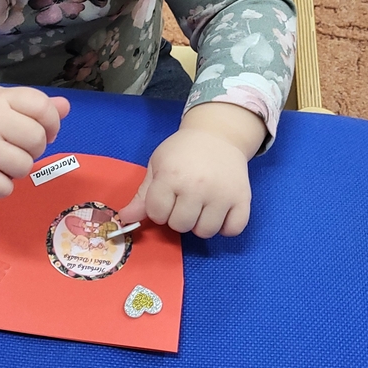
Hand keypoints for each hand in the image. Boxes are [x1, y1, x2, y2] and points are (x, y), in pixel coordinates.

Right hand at [0, 85, 69, 195]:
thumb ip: (31, 105)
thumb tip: (65, 106)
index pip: (41, 106)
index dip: (52, 122)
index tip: (47, 131)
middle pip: (37, 139)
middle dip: (33, 148)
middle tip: (15, 149)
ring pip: (25, 166)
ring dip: (17, 169)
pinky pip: (7, 188)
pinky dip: (2, 186)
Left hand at [119, 103, 266, 237]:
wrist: (218, 135)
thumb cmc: (182, 151)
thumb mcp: (158, 165)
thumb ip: (143, 195)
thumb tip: (125, 218)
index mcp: (172, 176)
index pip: (157, 214)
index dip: (158, 209)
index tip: (166, 197)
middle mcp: (197, 187)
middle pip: (180, 226)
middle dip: (178, 217)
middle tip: (184, 201)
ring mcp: (222, 194)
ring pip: (205, 232)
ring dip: (200, 224)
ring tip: (201, 207)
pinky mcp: (243, 199)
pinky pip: (233, 230)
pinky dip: (225, 227)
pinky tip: (219, 213)